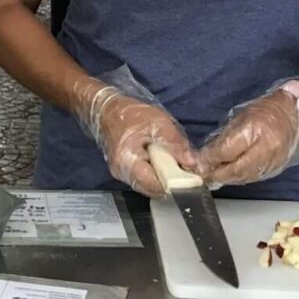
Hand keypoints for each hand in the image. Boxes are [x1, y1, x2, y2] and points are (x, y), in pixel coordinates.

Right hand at [73, 78, 195, 197]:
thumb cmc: (130, 114)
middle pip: (151, 189)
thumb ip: (175, 144)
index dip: (175, 185)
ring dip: (163, 180)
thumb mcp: (158, 123)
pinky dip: (155, 175)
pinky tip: (164, 165)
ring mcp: (121, 173)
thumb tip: (192, 163)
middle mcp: (121, 172)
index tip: (192, 179)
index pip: (154, 185)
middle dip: (171, 184)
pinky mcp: (123, 170)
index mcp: (128, 161)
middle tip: (187, 173)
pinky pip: (143, 179)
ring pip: (147, 186)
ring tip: (178, 168)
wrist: (106, 109)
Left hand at [196, 92, 298, 186]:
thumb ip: (226, 136)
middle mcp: (266, 148)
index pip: (228, 150)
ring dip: (227, 178)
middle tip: (203, 175)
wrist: (298, 113)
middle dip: (217, 174)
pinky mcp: (277, 168)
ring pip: (244, 176)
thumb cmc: (268, 110)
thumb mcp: (243, 116)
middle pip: (236, 169)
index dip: (211, 159)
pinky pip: (254, 177)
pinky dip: (239, 177)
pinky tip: (230, 176)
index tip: (199, 163)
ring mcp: (273, 161)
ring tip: (213, 177)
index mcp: (256, 129)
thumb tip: (208, 154)